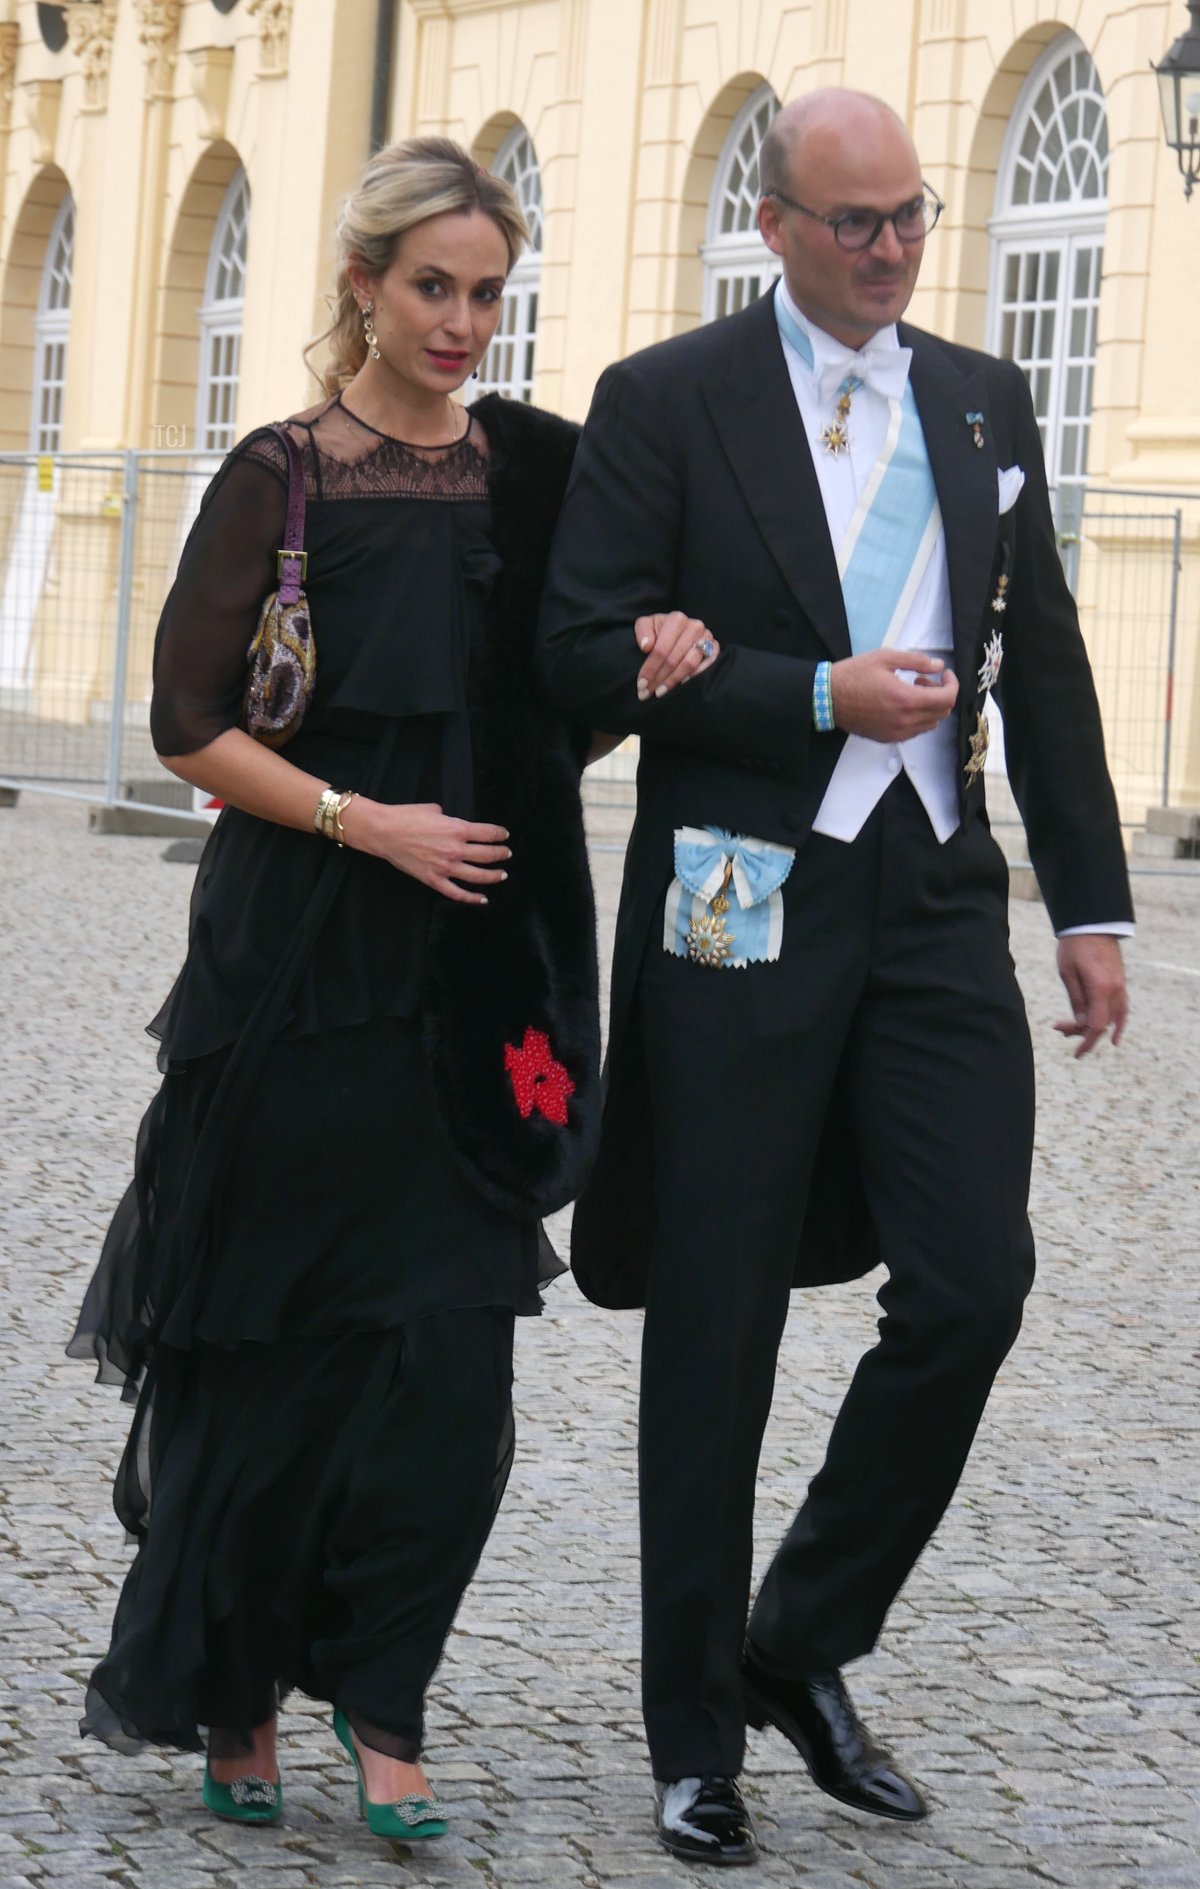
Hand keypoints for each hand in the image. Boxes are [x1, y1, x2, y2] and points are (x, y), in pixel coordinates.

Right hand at [344, 799, 509, 904]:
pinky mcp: (434, 880)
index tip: (504, 835)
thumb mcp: (434, 810)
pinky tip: (483, 899)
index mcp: (457, 829)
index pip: (488, 833)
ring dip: (494, 876)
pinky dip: (472, 898)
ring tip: (502, 874)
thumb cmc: (406, 817)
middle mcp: (455, 849)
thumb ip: (450, 819)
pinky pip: (457, 893)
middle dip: (501, 854)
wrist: (384, 832)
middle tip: (506, 854)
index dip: (500, 834)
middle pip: (487, 855)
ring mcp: (445, 867)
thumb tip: (454, 823)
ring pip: (478, 876)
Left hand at [634, 612, 720, 698]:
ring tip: (661, 692)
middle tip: (647, 692)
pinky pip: (707, 666)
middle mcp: (694, 627)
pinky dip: (694, 677)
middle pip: (674, 660)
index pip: (661, 650)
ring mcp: (707, 638)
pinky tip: (681, 685)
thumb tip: (646, 646)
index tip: (641, 684)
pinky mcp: (715, 648)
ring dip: (674, 680)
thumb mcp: (646, 624)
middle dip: (659, 678)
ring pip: (690, 664)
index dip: (650, 668)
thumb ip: (643, 631)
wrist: (677, 630)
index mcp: (677, 620)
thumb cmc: (659, 629)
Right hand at [829, 649, 958, 741]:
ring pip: (930, 724)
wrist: (827, 698)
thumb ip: (916, 661)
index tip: (945, 674)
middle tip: (923, 679)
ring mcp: (896, 733)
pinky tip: (902, 705)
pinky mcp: (888, 738)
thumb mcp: (885, 657)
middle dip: (940, 694)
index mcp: (906, 699)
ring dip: (929, 707)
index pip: (947, 699)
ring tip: (912, 692)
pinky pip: (915, 732)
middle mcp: (905, 720)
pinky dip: (918, 718)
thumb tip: (939, 667)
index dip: (952, 685)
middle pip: (942, 713)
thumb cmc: (854, 674)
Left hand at [1055, 935, 1127, 1057]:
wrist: (1091, 924)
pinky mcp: (1120, 983)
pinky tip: (1114, 1038)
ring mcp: (1120, 987)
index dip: (1086, 1042)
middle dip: (1081, 1032)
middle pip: (1103, 1024)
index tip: (1076, 1054)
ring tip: (1070, 1029)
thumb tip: (1082, 1025)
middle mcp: (1115, 990)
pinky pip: (1123, 1009)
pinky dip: (1118, 1024)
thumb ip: (1077, 1001)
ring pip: (1112, 1018)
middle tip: (1058, 1029)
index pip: (1097, 1026)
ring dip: (1094, 1027)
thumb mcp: (1068, 974)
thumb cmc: (1074, 947)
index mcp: (1101, 989)